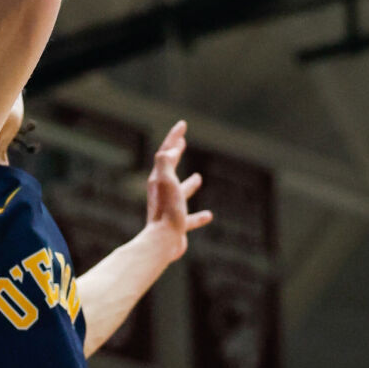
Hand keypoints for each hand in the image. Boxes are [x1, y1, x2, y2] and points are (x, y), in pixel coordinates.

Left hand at [145, 121, 212, 260]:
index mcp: (159, 180)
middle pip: (169, 168)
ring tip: (199, 177)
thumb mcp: (166, 183)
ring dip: (189, 184)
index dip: (174, 137)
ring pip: (180, 193)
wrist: (162, 242)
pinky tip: (208, 216)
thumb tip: (166, 151)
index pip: (167, 153)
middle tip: (182, 142)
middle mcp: (162, 192)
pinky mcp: (176, 225)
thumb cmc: (167, 211)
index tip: (182, 125)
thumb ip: (165, 165)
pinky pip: (190, 218)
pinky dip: (198, 216)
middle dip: (175, 153)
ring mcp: (170, 208)